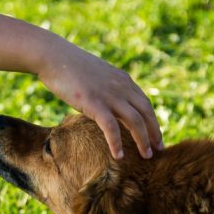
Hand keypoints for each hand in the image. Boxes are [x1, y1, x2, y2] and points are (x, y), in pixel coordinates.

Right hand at [37, 40, 162, 158]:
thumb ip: (107, 88)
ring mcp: (109, 95)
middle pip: (146, 113)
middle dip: (154, 133)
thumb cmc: (69, 68)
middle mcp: (121, 87)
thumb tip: (106, 103)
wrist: (53, 57)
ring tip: (146, 156)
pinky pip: (111, 127)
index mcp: (123, 80)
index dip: (153, 121)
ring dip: (143, 140)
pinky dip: (117, 143)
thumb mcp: (96, 76)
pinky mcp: (94, 103)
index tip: (155, 136)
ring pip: (135, 121)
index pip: (145, 103)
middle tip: (159, 149)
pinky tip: (119, 156)